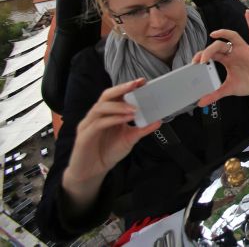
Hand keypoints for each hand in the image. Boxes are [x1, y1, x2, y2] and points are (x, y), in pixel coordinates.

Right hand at [62, 79, 160, 207]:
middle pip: (106, 96)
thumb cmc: (107, 152)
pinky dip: (113, 119)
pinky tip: (125, 119)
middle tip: (137, 85)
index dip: (128, 87)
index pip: (116, 95)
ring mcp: (88, 124)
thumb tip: (158, 120)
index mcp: (107, 113)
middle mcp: (96, 116)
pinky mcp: (84, 136)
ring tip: (134, 108)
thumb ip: (142, 129)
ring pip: (101, 107)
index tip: (143, 81)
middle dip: (122, 88)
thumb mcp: (129, 139)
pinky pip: (98, 124)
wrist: (91, 172)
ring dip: (119, 106)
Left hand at [192, 10, 248, 105]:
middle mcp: (234, 52)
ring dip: (224, 34)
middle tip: (201, 59)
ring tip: (214, 34)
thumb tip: (200, 103)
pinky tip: (246, 13)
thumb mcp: (229, 89)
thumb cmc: (248, 84)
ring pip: (233, 37)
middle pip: (219, 45)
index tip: (194, 63)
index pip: (212, 54)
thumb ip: (215, 94)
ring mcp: (245, 49)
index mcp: (227, 59)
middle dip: (209, 51)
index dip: (202, 56)